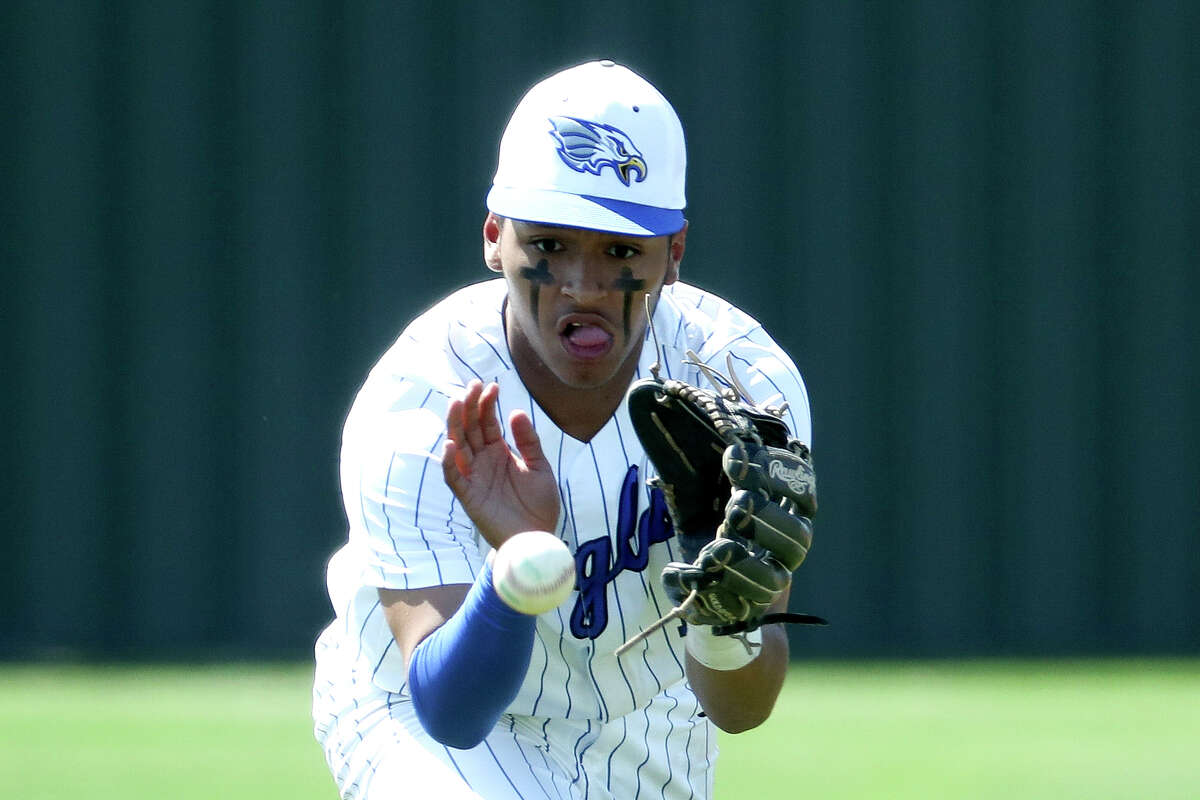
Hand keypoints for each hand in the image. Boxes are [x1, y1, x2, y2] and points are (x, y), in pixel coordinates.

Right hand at [442, 380, 559, 548]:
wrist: (538, 538)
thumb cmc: (539, 506)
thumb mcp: (540, 468)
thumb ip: (528, 441)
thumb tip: (515, 412)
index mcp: (499, 452)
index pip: (487, 422)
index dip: (487, 404)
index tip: (491, 386)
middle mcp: (483, 461)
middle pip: (470, 428)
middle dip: (470, 406)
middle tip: (472, 386)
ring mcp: (474, 477)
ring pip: (458, 446)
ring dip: (456, 425)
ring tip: (457, 403)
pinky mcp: (468, 496)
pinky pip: (454, 476)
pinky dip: (449, 462)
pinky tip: (451, 444)